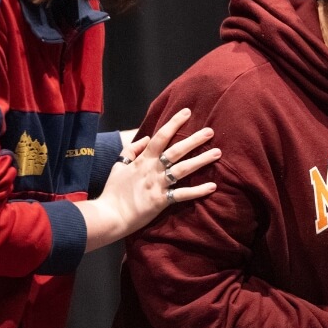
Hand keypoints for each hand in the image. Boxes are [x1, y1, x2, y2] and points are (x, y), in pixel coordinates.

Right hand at [78, 108, 220, 250]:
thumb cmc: (113, 191)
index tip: (187, 112)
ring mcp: (158, 185)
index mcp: (143, 160)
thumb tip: (146, 138)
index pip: (160, 137)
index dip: (174, 123)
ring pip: (183, 169)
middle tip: (210, 131)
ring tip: (217, 153)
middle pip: (176, 151)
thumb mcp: (118, 166)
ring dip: (201, 160)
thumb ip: (131, 150)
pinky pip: (182, 194)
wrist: (109, 215)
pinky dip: (198, 191)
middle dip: (194, 140)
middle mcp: (152, 170)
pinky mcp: (161, 201)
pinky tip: (212, 186)